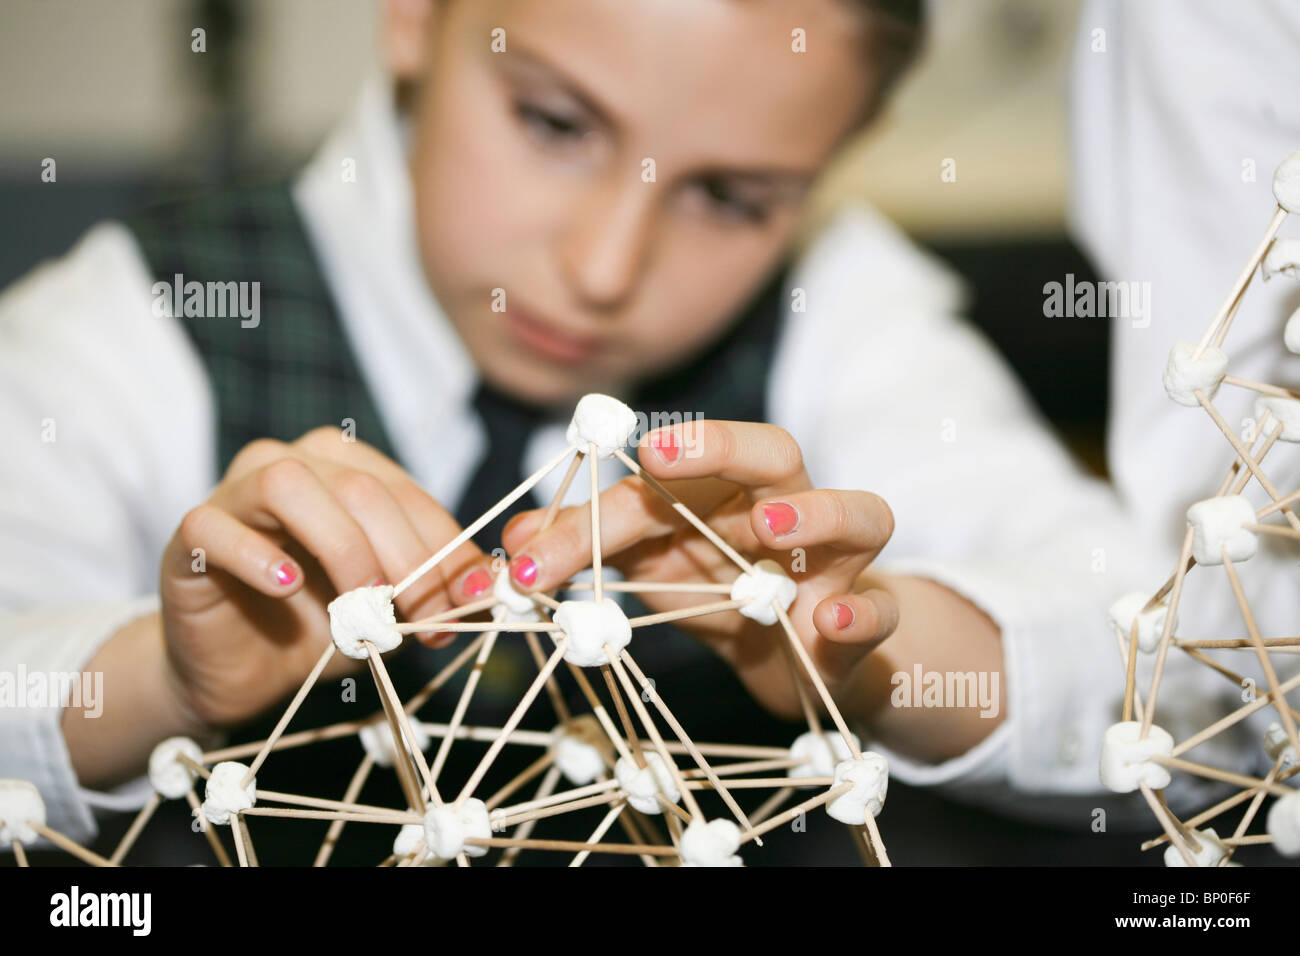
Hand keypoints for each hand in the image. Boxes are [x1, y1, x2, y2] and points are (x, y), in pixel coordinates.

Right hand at [158, 427, 487, 728]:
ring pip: (291, 487)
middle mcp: (291, 463)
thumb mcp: (390, 608)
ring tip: (363, 611)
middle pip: (361, 490)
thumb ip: (434, 588)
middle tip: (424, 621)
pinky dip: (256, 555)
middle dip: (406, 560)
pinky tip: (286, 587)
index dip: (447, 549)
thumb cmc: (318, 627)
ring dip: (343, 552)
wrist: (240, 670)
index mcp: (346, 468)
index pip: (409, 495)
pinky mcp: (189, 534)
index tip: (472, 601)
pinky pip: (216, 527)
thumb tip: (491, 585)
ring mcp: (234, 492)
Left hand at [499, 420, 897, 721]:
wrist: (798, 658)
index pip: (658, 484)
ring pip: (855, 513)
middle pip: (772, 455)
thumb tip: (510, 542)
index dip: (587, 519)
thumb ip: (586, 546)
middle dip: (719, 447)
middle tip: (658, 457)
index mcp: (722, 491)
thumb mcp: (647, 565)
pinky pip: (878, 610)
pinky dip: (862, 614)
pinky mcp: (859, 622)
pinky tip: (830, 619)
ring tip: (772, 526)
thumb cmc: (719, 592)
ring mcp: (833, 564)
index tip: (526, 556)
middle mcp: (783, 510)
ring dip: (816, 514)